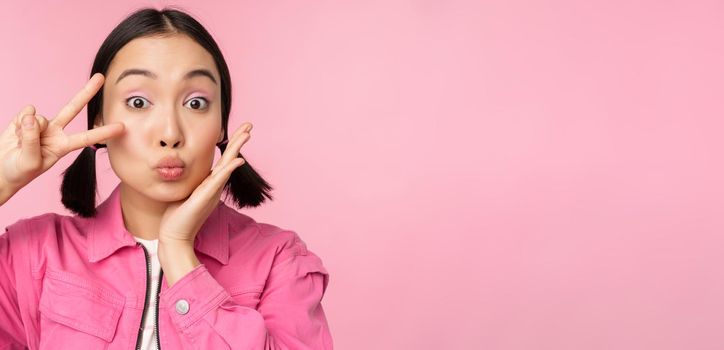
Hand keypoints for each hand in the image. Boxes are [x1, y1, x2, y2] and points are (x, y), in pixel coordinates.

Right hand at [0, 73, 124, 204]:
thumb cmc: (18, 172)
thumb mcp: (30, 162)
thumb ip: (32, 141)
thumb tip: (32, 117)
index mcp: (62, 146)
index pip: (86, 138)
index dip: (103, 133)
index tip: (122, 127)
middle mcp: (55, 132)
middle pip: (72, 108)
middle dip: (86, 92)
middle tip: (101, 77)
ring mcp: (40, 124)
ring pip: (39, 117)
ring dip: (26, 131)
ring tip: (20, 144)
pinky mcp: (24, 118)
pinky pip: (24, 113)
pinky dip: (16, 124)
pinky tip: (14, 134)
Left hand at [157, 122, 252, 247]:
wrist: (175, 236)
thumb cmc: (177, 216)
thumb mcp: (185, 192)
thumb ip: (192, 182)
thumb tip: (186, 170)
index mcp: (210, 183)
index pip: (224, 160)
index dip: (231, 145)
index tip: (239, 131)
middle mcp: (214, 186)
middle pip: (230, 159)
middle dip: (239, 141)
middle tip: (249, 125)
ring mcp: (211, 191)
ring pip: (228, 166)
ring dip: (237, 149)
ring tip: (246, 134)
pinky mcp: (205, 198)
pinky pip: (219, 181)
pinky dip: (229, 169)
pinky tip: (237, 160)